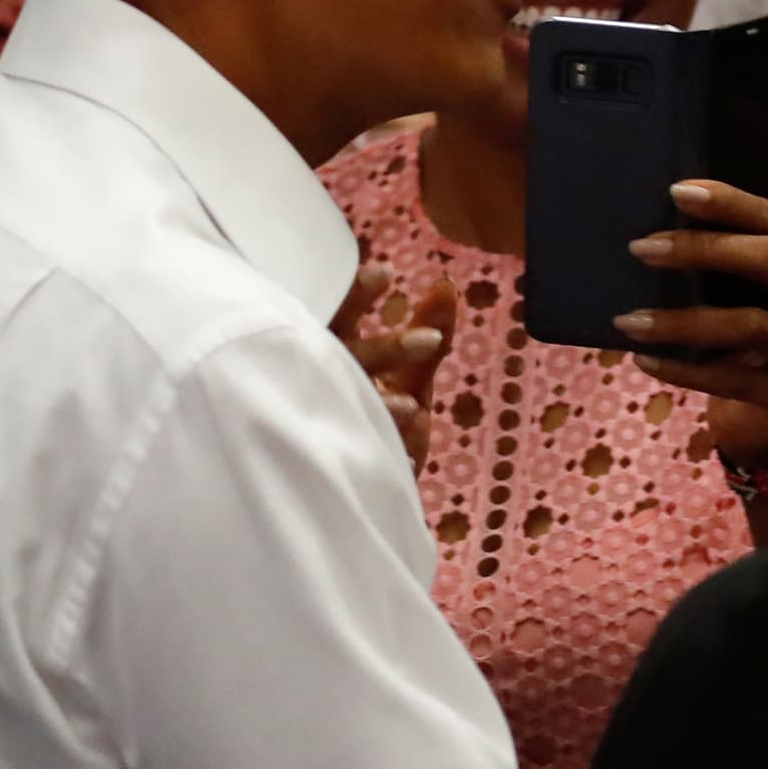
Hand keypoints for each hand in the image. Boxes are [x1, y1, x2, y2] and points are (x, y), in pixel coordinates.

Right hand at [334, 260, 458, 465]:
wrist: (363, 496)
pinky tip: (409, 451)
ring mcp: (322, 420)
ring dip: (381, 404)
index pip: (341, 316)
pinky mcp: (332, 458)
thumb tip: (446, 284)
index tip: (388, 273)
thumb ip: (430, 335)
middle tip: (430, 340)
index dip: (359, 294)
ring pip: (343, 404)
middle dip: (384, 351)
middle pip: (344, 359)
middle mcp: (321, 383)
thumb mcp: (413, 381)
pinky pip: (351, 449)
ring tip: (413, 407)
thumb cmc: (385, 426)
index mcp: (338, 356)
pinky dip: (382, 447)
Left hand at [613, 179, 767, 466]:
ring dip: (682, 320)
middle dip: (704, 250)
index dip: (732, 204)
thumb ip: (743, 256)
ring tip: (629, 318)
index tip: (678, 193)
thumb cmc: (764, 331)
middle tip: (643, 249)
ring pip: (753, 324)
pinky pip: (735, 379)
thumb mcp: (766, 287)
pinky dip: (683, 367)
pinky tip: (645, 358)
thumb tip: (669, 222)